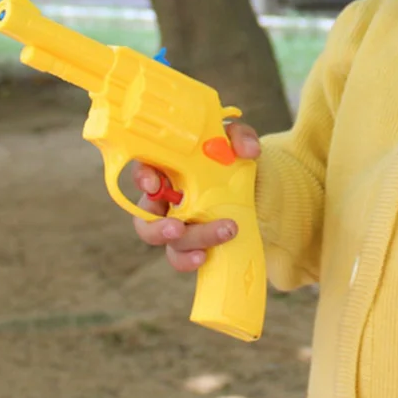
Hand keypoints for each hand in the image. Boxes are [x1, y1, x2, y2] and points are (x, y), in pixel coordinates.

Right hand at [131, 120, 261, 272]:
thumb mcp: (237, 140)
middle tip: (177, 228)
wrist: (255, 186)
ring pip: (169, 240)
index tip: (154, 184)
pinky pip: (182, 257)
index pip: (144, 170)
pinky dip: (189, 260)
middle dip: (157, 226)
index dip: (143, 178)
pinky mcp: (193, 241)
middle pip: (147, 216)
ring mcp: (178, 222)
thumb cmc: (233, 157)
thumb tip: (248, 150)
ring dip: (189, 242)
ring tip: (220, 234)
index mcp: (169, 167)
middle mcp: (167, 197)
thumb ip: (241, 137)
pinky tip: (205, 258)